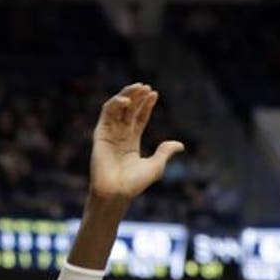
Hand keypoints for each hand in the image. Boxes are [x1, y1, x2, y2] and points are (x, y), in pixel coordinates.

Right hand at [89, 84, 183, 201]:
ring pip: (117, 108)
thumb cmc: (134, 184)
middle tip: (147, 87)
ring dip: (126, 95)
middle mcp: (120, 136)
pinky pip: (106, 114)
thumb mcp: (156, 166)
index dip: (146, 105)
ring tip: (138, 87)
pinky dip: (115, 104)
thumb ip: (165, 152)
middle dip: (137, 97)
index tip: (154, 93)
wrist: (116, 192)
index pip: (139, 118)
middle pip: (129, 111)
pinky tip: (126, 100)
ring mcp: (109, 134)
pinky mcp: (100, 134)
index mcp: (131, 142)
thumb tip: (180, 145)